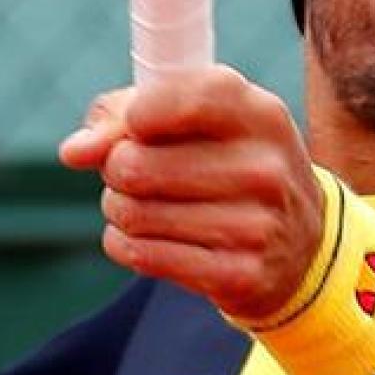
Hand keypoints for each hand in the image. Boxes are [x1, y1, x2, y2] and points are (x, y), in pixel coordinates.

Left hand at [58, 67, 323, 323]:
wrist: (300, 243)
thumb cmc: (228, 163)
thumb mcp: (199, 122)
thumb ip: (127, 116)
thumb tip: (74, 151)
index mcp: (260, 113)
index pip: (180, 99)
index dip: (135, 115)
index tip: (135, 126)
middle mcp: (265, 167)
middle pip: (134, 164)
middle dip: (115, 169)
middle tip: (133, 173)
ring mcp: (257, 226)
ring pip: (132, 213)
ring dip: (119, 209)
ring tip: (144, 206)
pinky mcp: (239, 275)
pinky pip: (141, 254)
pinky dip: (126, 244)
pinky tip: (149, 238)